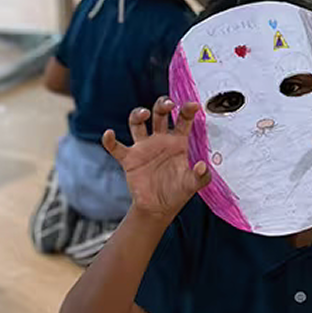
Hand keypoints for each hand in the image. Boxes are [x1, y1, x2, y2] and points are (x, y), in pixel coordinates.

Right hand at [102, 98, 210, 223]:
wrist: (159, 208)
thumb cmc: (177, 192)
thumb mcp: (193, 185)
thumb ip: (201, 176)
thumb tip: (202, 166)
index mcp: (178, 142)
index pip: (183, 120)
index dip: (187, 110)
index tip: (194, 105)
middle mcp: (160, 140)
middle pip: (159, 114)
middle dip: (162, 105)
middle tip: (168, 104)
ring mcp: (143, 148)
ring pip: (137, 123)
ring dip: (138, 115)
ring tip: (143, 114)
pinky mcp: (129, 159)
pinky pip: (116, 147)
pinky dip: (110, 141)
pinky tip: (109, 134)